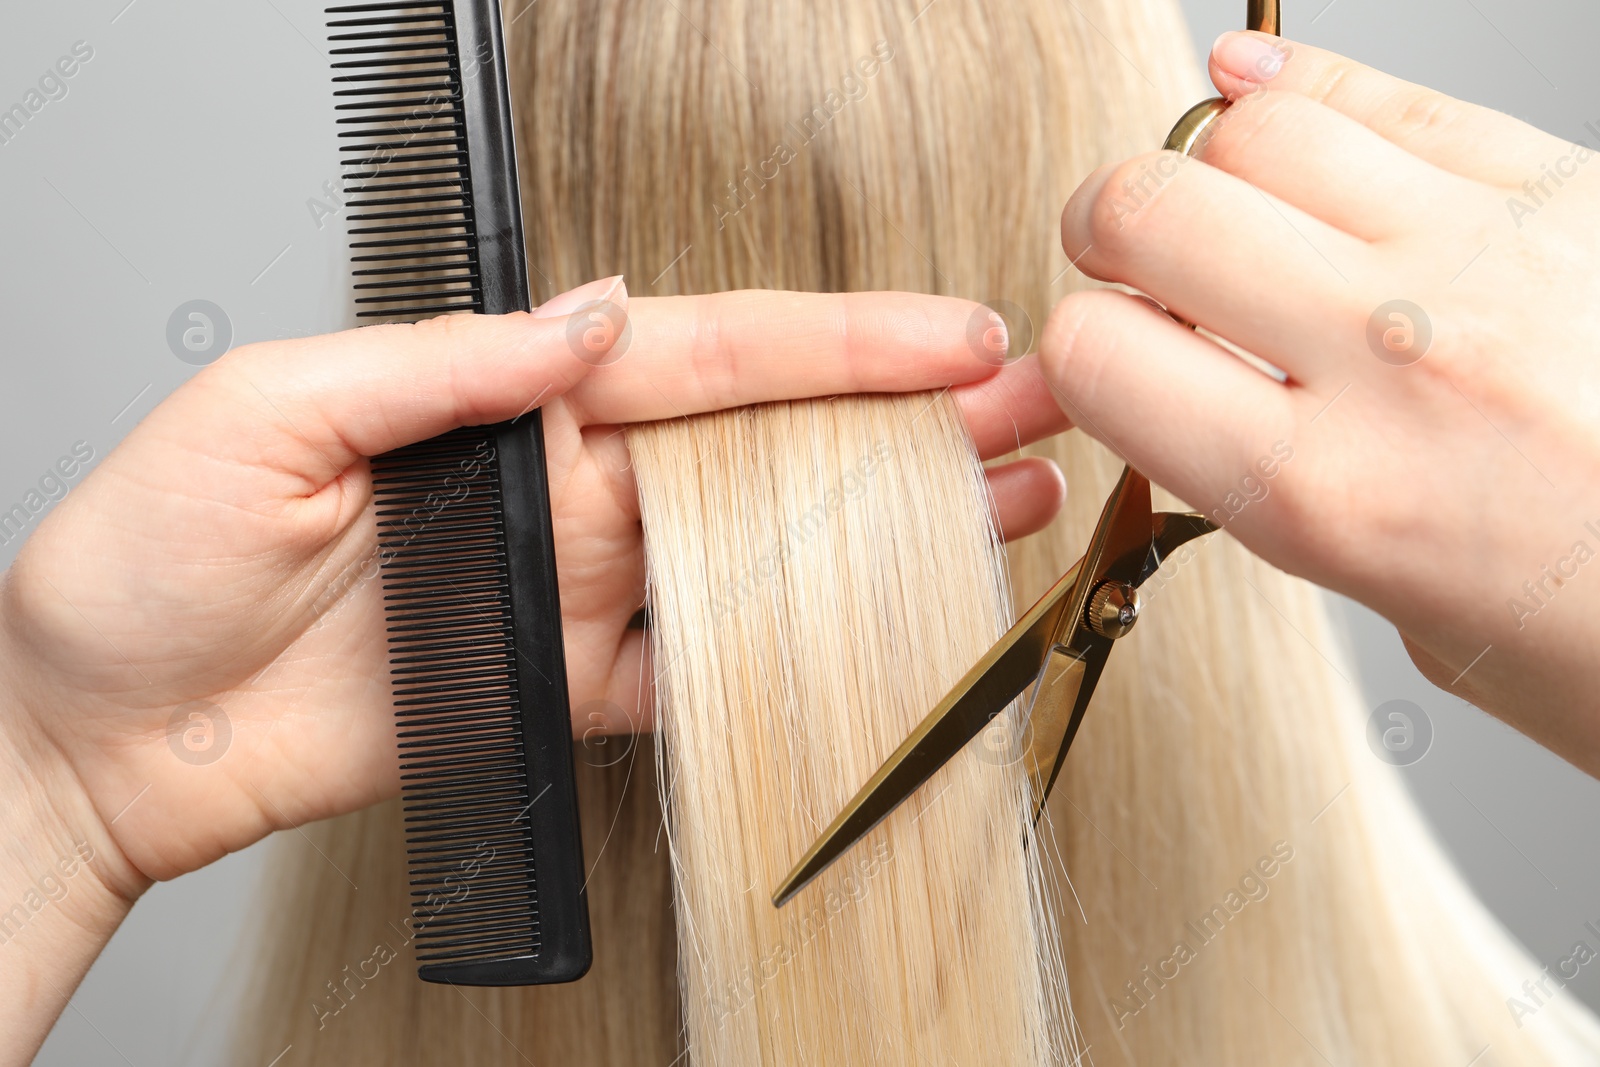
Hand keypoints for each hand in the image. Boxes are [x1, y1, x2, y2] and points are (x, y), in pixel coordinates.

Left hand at [0, 280, 1069, 900]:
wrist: (104, 733)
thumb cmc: (146, 561)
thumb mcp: (272, 413)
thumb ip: (447, 366)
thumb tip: (594, 317)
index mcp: (508, 401)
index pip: (705, 355)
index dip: (836, 343)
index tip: (947, 336)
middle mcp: (563, 489)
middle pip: (767, 445)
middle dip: (908, 421)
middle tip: (1032, 404)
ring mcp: (575, 593)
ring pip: (761, 550)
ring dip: (885, 524)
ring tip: (1005, 497)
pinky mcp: (560, 694)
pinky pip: (696, 671)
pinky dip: (788, 655)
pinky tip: (878, 624)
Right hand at [1041, 33, 1599, 773]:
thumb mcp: (1412, 620)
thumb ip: (1289, 494)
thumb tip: (1207, 393)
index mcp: (1335, 498)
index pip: (1099, 355)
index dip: (1072, 355)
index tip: (1096, 365)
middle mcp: (1397, 359)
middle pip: (1150, 209)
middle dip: (1104, 233)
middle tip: (1119, 263)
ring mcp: (1491, 254)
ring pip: (1257, 130)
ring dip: (1202, 164)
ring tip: (1213, 202)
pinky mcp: (1572, 189)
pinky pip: (1390, 99)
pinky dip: (1299, 89)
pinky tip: (1263, 100)